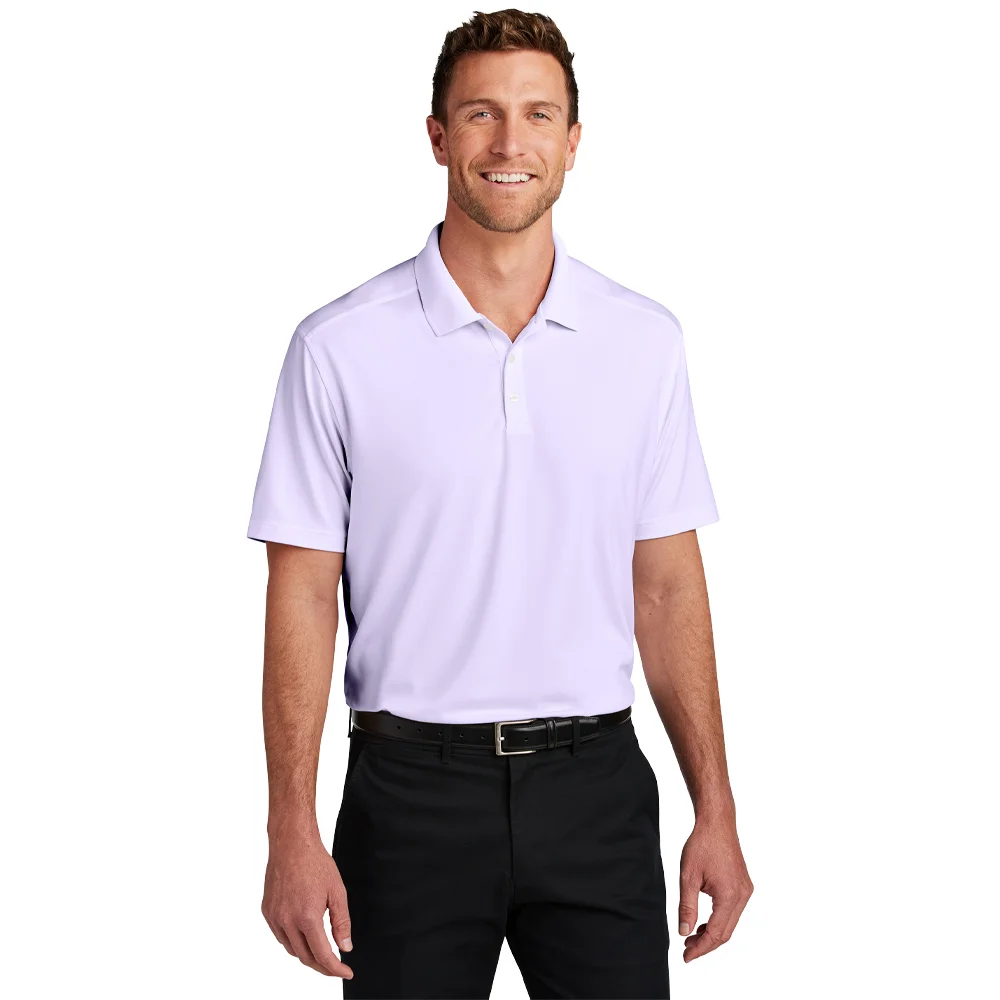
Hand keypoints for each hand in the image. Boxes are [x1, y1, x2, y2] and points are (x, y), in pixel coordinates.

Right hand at [262, 834, 354, 978]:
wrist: (292, 844)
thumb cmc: (315, 863)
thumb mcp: (337, 891)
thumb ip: (342, 922)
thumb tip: (345, 947)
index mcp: (307, 917)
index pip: (322, 954)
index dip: (335, 968)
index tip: (346, 972)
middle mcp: (287, 921)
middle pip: (305, 957)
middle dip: (322, 965)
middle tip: (336, 965)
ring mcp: (274, 917)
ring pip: (291, 949)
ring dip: (306, 955)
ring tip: (321, 952)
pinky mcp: (266, 911)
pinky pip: (280, 936)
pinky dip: (293, 942)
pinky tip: (303, 936)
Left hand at [678, 815, 752, 961]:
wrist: (717, 823)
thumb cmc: (702, 844)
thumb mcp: (688, 876)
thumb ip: (687, 907)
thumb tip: (684, 932)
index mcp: (730, 896)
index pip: (716, 934)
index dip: (701, 949)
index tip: (686, 957)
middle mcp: (742, 896)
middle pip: (726, 932)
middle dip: (706, 944)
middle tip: (686, 949)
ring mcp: (745, 891)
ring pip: (730, 923)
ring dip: (712, 932)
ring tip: (691, 936)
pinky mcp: (744, 885)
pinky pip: (732, 911)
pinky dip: (719, 920)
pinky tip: (704, 921)